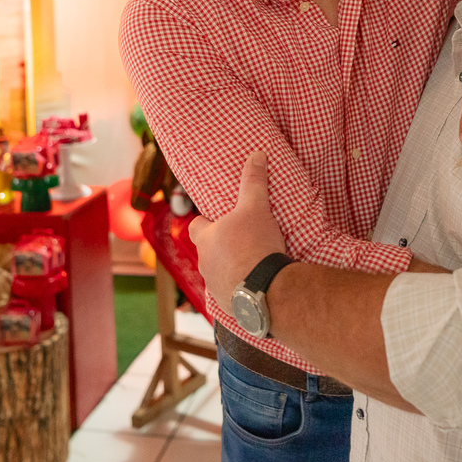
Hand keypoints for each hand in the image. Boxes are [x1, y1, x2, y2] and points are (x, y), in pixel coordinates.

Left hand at [189, 151, 287, 316]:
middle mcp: (204, 264)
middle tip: (242, 243)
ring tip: (253, 266)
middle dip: (221, 248)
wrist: (265, 291)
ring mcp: (214, 287)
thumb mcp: (256, 208)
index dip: (206, 222)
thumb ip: (254, 181)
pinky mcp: (228, 306)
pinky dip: (241, 291)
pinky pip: (231, 296)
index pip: (195, 226)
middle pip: (208, 252)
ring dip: (231, 271)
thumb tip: (256, 154)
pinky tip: (257, 287)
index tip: (218, 220)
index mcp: (206, 239)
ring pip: (218, 275)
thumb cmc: (255, 245)